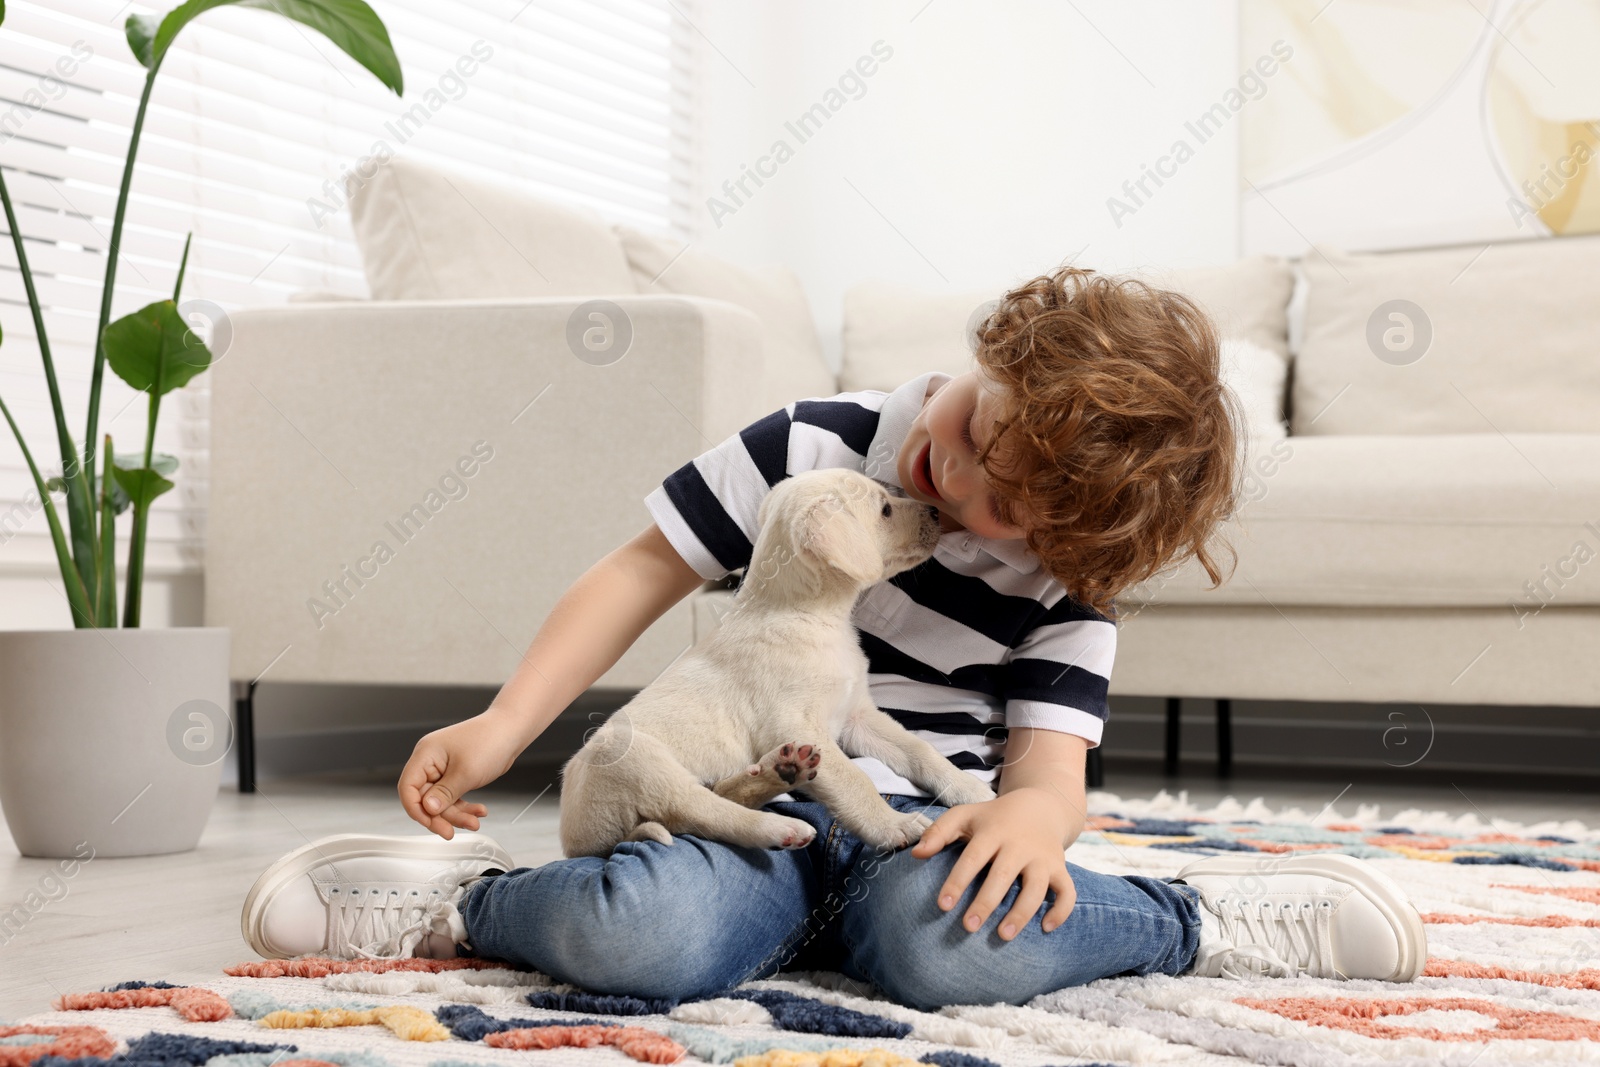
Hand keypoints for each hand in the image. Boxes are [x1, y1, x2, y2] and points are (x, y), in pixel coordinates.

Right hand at [397, 709, 523, 838]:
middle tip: (451, 831)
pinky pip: (454, 796)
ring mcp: (443, 768)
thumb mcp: (466, 772)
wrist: (512, 730)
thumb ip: (445, 794)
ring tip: (474, 821)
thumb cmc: (491, 740)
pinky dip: (464, 806)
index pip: (408, 787)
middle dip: (441, 815)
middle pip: (425, 798)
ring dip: (457, 814)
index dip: (416, 809)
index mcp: (426, 754)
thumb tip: (427, 809)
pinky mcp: (456, 774)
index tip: (431, 823)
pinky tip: (478, 811)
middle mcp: (431, 761)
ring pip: (441, 801)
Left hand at [910, 786, 1078, 940]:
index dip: (958, 881)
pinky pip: (1067, 891)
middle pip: (1003, 875)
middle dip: (986, 902)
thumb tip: (914, 854)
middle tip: (968, 927)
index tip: (943, 905)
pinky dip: (1061, 911)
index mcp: (993, 831)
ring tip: (1004, 936)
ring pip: (1037, 887)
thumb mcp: (965, 816)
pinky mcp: (1060, 868)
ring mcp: (1042, 857)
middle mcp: (1019, 845)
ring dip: (1022, 912)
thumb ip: (939, 832)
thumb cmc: (993, 818)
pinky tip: (1045, 928)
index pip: (973, 857)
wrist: (1039, 806)